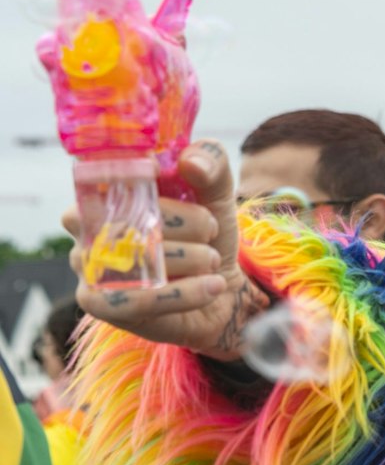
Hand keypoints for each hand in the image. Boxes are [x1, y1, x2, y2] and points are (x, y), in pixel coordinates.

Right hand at [63, 140, 267, 360]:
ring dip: (189, 258)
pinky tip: (212, 285)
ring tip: (212, 260)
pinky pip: (135, 299)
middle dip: (183, 221)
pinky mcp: (98, 302)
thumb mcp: (216, 193)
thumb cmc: (206, 233)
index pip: (100, 172)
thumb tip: (191, 162)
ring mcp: (87, 263)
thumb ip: (210, 164)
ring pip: (132, 256)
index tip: (161, 172)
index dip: (127, 171)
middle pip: (124, 216)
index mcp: (105, 189)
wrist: (219, 285)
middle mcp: (86, 224)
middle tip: (211, 229)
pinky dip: (183, 293)